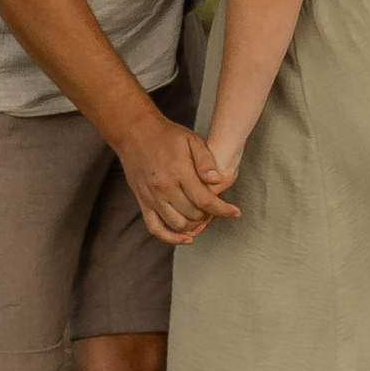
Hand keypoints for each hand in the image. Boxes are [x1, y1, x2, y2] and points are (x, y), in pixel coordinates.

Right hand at [120, 109, 237, 245]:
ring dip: (194, 226)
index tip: (235, 213)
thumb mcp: (191, 140)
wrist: (134, 132)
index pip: (205, 200)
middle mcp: (164, 188)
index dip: (223, 210)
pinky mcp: (143, 202)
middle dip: (209, 215)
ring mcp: (152, 197)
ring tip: (202, 216)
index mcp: (179, 171)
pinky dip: (171, 238)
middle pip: (193, 215)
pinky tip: (186, 237)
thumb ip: (206, 161)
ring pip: (178, 225)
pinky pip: (156, 228)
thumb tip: (217, 181)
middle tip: (216, 208)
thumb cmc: (166, 135)